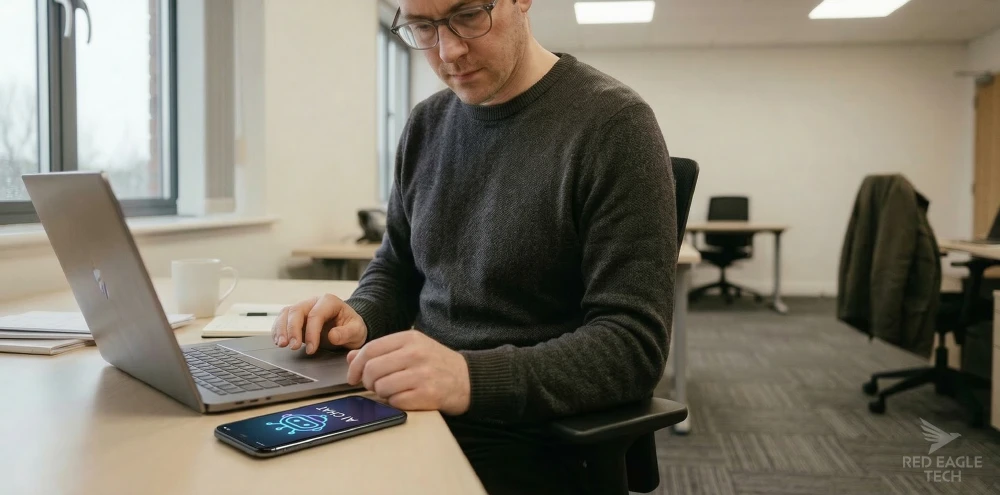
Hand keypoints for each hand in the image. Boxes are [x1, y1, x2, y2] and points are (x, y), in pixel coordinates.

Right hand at [271, 294, 367, 354]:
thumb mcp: (357, 331)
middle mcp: (314, 302)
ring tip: (282, 345)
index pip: (316, 314)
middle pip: (297, 311)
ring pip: (286, 313)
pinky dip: (278, 330)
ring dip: (281, 329)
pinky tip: (278, 341)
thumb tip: (332, 336)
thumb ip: (346, 333)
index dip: (312, 332)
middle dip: (293, 330)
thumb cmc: (353, 327)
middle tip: (293, 347)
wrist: (349, 327)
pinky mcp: (297, 318)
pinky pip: (282, 319)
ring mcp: (304, 308)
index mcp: (330, 302)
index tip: (312, 349)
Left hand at [346, 330, 470, 415]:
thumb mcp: (412, 348)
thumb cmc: (436, 363)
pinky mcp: (427, 394)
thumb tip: (351, 358)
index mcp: (410, 338)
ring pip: (381, 387)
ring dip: (382, 393)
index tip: (354, 377)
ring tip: (394, 391)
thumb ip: (382, 351)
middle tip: (374, 386)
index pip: (370, 349)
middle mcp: (415, 354)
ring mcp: (422, 374)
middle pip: (372, 369)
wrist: (468, 379)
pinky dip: (395, 402)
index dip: (356, 366)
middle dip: (367, 382)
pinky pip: (396, 401)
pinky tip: (405, 397)